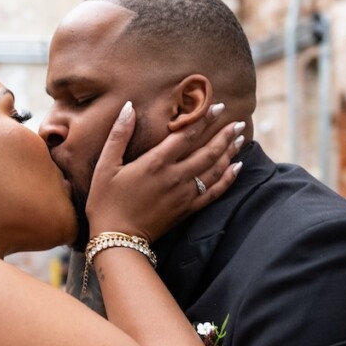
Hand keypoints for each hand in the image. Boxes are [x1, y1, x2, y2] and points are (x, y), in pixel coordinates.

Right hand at [85, 101, 244, 240]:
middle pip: (207, 151)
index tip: (218, 106)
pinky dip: (228, 179)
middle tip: (238, 122)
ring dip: (229, 152)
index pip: (186, 135)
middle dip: (225, 135)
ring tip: (240, 139)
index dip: (204, 119)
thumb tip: (129, 107)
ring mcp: (184, 195)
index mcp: (155, 163)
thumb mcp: (105, 166)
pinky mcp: (187, 210)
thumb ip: (118, 135)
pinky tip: (237, 168)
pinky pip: (214, 192)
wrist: (117, 239)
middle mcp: (175, 177)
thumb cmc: (106, 201)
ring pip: (214, 169)